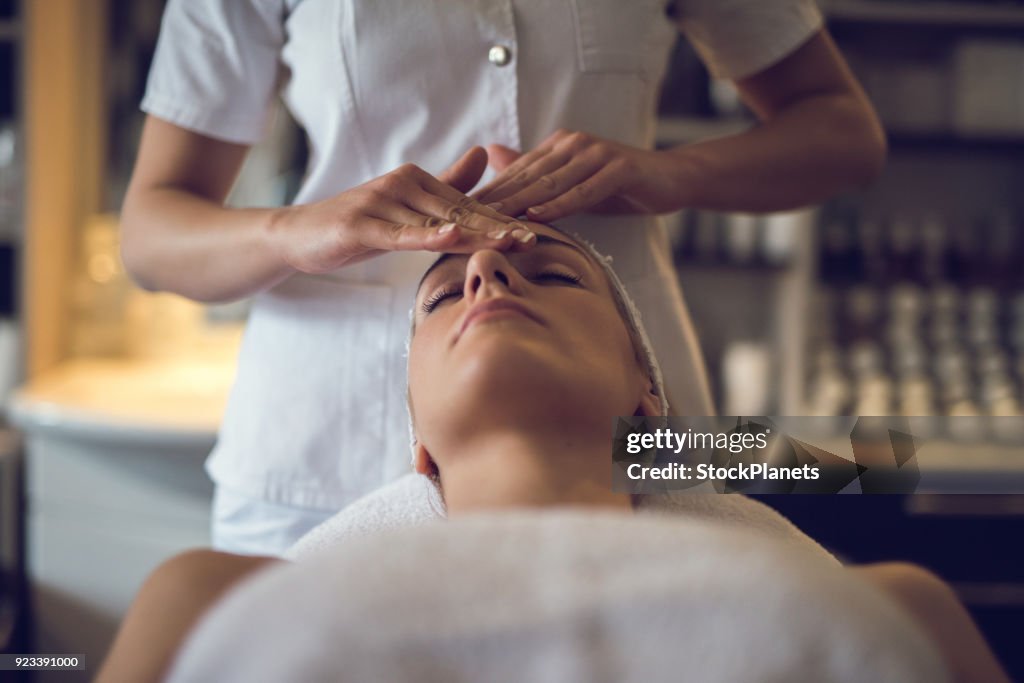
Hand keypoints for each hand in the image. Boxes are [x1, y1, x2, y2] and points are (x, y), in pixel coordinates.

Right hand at [267, 147, 536, 273]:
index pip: (466, 205)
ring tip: (507, 242)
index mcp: (417, 181)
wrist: (300, 235)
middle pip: (458, 211)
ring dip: (474, 233)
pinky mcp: (362, 226)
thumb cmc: (358, 224)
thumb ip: (445, 183)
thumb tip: (484, 154)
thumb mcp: (405, 207)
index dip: (500, 220)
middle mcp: (402, 185)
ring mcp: (381, 204)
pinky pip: (401, 234)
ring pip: (435, 222)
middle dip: (497, 227)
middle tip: (532, 240)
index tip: (533, 232)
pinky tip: (452, 236)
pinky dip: (427, 236)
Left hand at [472, 129, 685, 221]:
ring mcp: (596, 153)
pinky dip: (560, 205)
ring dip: (520, 204)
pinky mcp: (619, 167)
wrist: (672, 179)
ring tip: (491, 223)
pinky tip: (538, 217)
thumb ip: (538, 174)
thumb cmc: (619, 185)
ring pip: (550, 184)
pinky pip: (584, 191)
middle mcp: (573, 144)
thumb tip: (495, 157)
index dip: (486, 195)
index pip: (516, 174)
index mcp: (558, 147)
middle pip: (526, 178)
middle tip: (462, 222)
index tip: (456, 214)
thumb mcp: (574, 183)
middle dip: (493, 201)